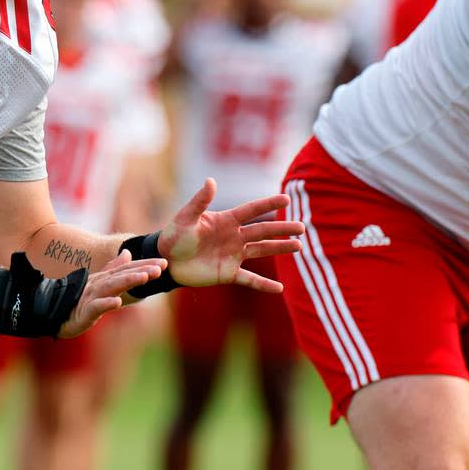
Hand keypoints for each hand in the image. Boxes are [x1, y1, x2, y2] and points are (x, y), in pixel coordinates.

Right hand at [57, 251, 166, 338]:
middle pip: (123, 275)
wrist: (54, 313)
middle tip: (160, 268)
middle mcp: (99, 284)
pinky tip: (117, 302)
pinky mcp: (84, 311)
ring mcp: (91, 296)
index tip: (164, 263)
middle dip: (142, 270)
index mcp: (104, 278)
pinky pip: (95, 307)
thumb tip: (128, 253)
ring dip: (128, 280)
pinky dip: (106, 303)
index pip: (128, 269)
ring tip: (145, 278)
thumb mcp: (99, 283)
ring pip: (111, 286)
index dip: (145, 265)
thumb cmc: (78, 299)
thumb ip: (114, 268)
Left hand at [159, 178, 302, 292]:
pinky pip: (250, 279)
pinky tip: (279, 289)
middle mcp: (234, 237)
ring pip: (262, 250)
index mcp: (225, 221)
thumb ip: (199, 201)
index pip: (251, 210)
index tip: (286, 200)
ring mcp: (233, 255)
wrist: (165, 261)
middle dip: (282, 229)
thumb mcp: (185, 218)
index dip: (268, 204)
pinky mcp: (228, 273)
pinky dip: (264, 284)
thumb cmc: (174, 236)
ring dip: (279, 248)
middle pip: (262, 231)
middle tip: (302, 227)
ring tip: (299, 246)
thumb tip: (211, 180)